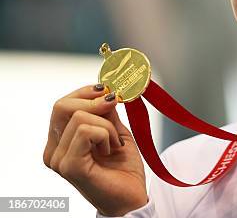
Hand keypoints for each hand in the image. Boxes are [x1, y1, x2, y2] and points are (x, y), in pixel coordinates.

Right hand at [43, 84, 147, 215]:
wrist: (132, 197)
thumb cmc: (123, 168)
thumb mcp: (115, 131)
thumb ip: (106, 112)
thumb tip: (105, 90)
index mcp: (61, 141)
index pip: (62, 105)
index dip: (85, 93)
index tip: (109, 92)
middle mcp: (55, 151)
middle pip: (62, 106)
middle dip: (94, 101)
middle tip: (114, 108)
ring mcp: (59, 160)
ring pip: (79, 117)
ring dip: (106, 125)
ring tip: (113, 143)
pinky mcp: (69, 166)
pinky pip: (86, 131)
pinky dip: (105, 134)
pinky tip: (110, 149)